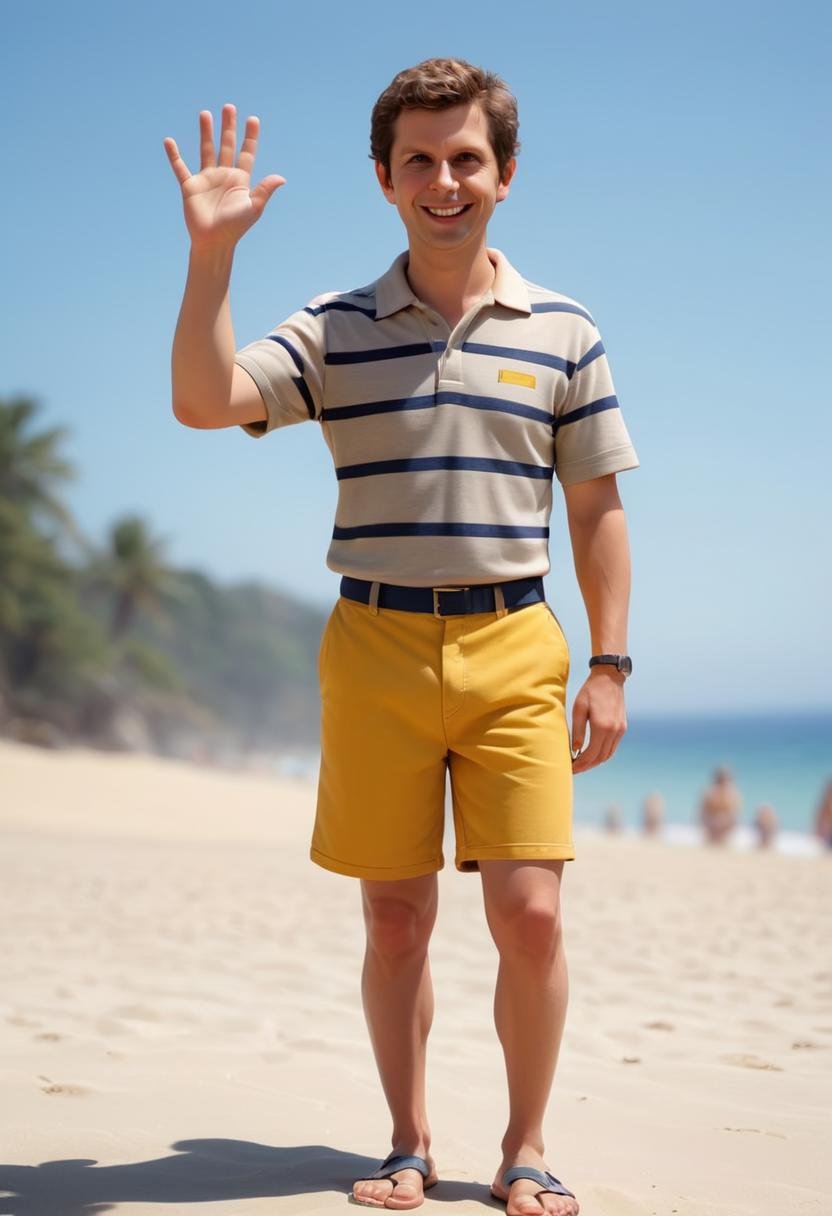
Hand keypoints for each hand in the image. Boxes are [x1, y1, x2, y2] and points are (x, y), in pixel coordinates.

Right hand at [163, 104, 284, 250]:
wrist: (214, 242)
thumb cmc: (235, 228)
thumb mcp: (253, 208)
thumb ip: (265, 191)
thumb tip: (282, 178)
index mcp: (240, 180)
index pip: (246, 153)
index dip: (250, 137)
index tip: (253, 119)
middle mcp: (224, 176)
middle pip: (227, 145)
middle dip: (228, 127)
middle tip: (229, 107)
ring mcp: (206, 179)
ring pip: (206, 150)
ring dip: (206, 132)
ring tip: (205, 114)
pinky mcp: (190, 186)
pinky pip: (180, 168)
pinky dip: (174, 155)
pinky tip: (169, 141)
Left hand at [570, 668, 626, 772]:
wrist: (609, 678)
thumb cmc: (590, 691)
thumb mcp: (579, 709)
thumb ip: (577, 731)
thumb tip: (575, 750)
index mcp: (602, 727)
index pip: (591, 754)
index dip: (581, 764)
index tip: (570, 768)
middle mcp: (614, 731)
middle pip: (600, 758)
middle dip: (587, 766)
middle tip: (574, 769)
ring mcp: (620, 730)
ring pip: (608, 755)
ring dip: (595, 762)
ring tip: (582, 764)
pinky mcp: (622, 727)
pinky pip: (612, 747)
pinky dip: (602, 754)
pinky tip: (592, 754)